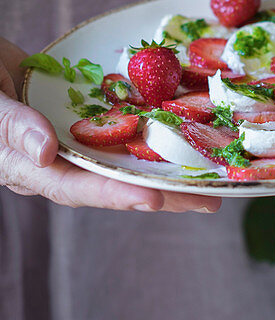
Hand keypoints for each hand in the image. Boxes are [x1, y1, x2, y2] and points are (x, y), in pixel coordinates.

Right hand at [0, 38, 219, 212]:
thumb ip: (11, 126)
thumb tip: (45, 153)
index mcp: (26, 166)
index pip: (77, 187)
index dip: (116, 195)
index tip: (155, 200)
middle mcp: (55, 160)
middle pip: (113, 181)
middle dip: (161, 193)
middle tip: (208, 201)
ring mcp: (70, 139)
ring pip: (122, 157)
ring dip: (163, 166)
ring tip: (209, 175)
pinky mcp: (80, 118)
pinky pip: (119, 127)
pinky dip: (149, 130)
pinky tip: (181, 130)